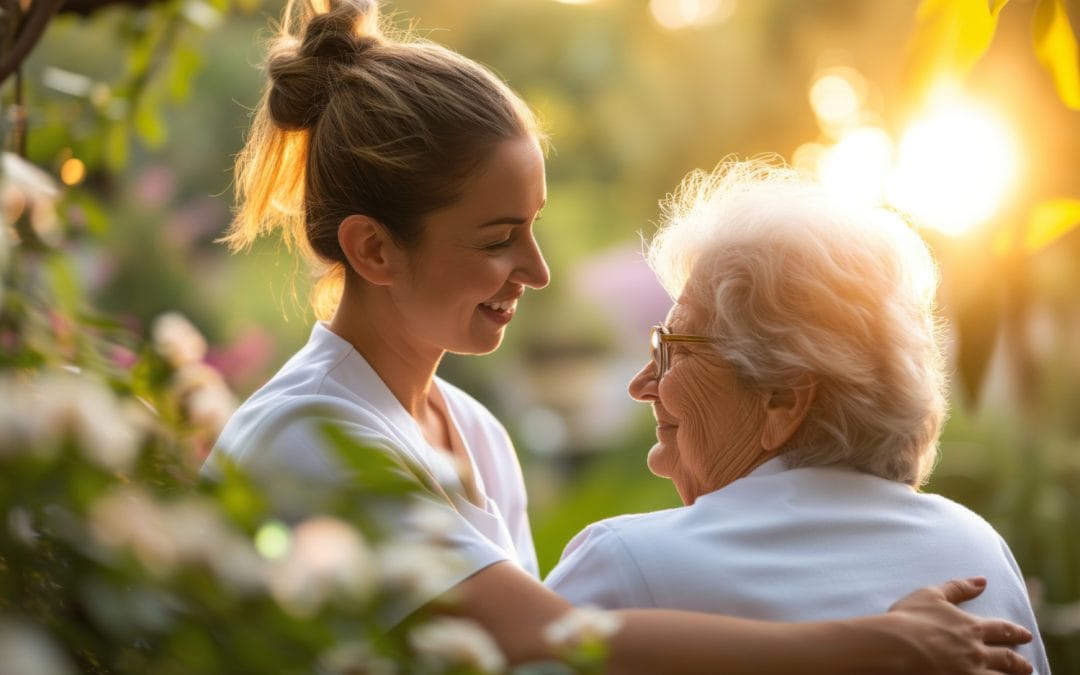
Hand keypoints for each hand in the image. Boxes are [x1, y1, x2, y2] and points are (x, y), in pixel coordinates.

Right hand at [886, 577, 1033, 673]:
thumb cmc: (909, 619)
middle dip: (1018, 662)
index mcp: (971, 627)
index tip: (1026, 635)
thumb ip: (958, 587)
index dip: (1015, 632)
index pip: (1002, 629)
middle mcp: (977, 652)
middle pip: (1006, 658)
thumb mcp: (931, 595)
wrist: (894, 646)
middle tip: (1027, 665)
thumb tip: (982, 581)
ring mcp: (971, 672)